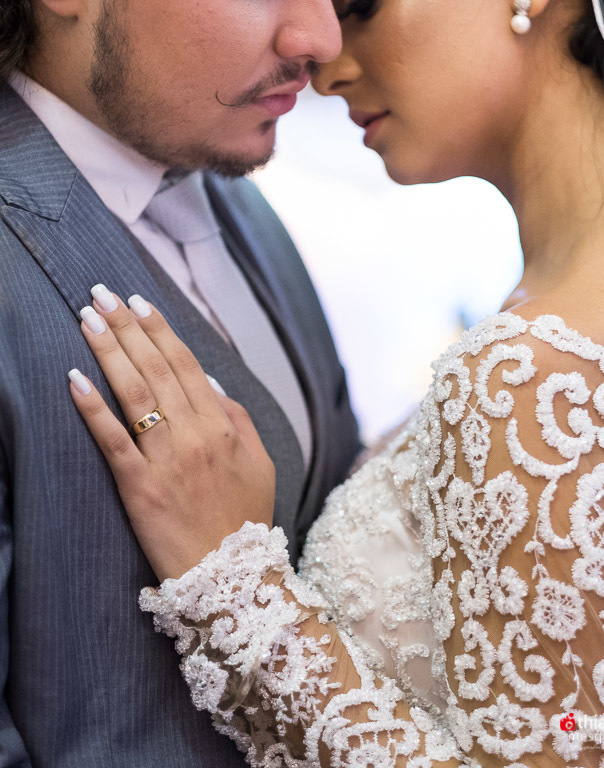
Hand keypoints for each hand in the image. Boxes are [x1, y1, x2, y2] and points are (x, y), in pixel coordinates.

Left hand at [68, 285, 275, 581]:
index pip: (185, 363)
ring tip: (87, 318)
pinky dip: (92, 407)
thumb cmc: (245, 520)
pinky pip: (112, 440)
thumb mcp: (260, 463)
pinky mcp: (139, 488)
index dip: (159, 329)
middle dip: (126, 326)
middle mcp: (195, 434)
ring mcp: (166, 460)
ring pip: (134, 393)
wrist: (233, 580)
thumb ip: (238, 419)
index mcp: (224, 425)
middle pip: (155, 368)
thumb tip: (209, 384)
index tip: (138, 302)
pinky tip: (73, 379)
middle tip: (101, 293)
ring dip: (107, 350)